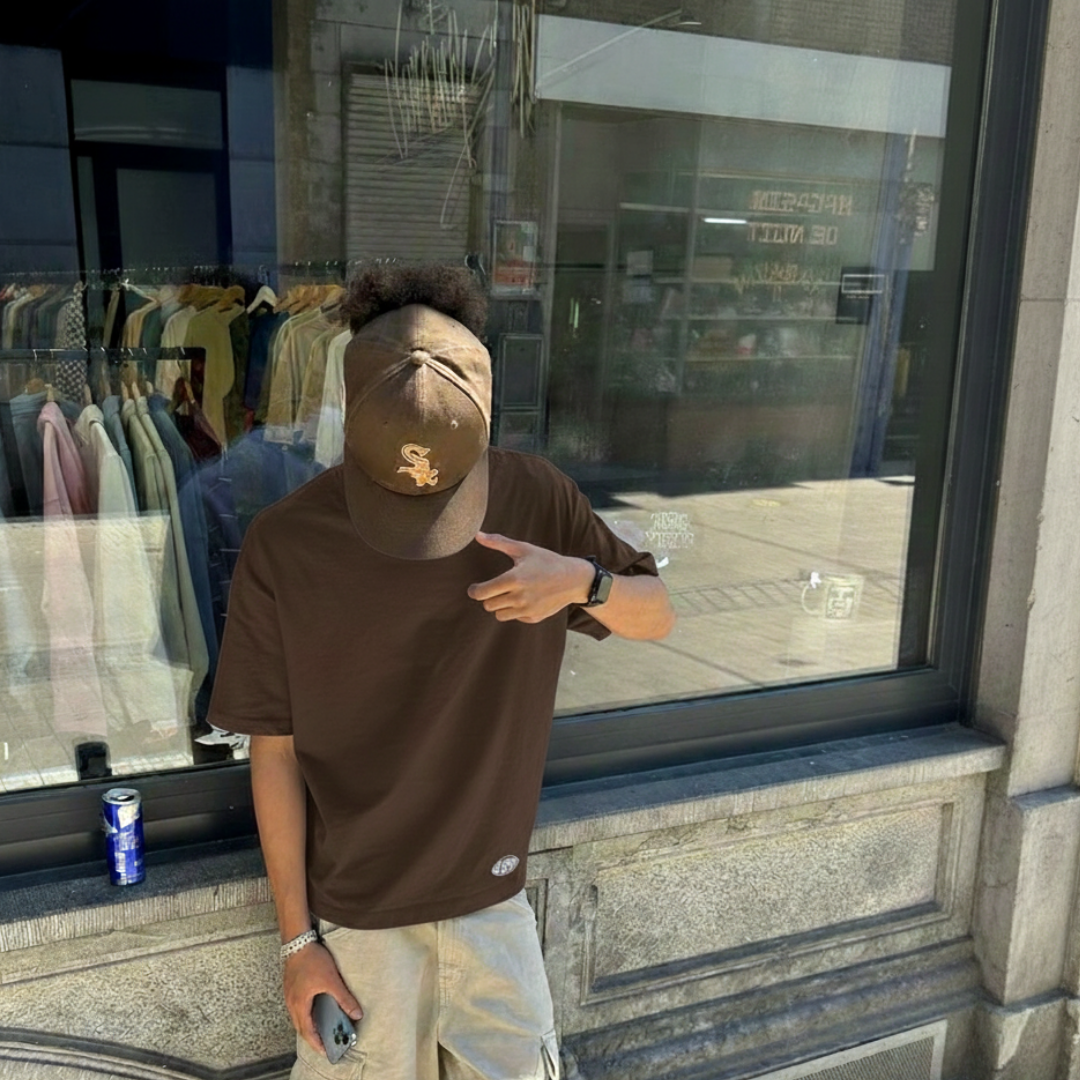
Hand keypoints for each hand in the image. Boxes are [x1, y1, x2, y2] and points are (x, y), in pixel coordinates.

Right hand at [283, 942, 362, 1053]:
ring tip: (321, 1030)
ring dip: (309, 1026)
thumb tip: (357, 1014)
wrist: (297, 941)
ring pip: (298, 1017)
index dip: (317, 1043)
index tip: (325, 1052)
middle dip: (313, 1038)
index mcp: (300, 1005)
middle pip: (301, 1027)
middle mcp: (292, 1003)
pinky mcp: (291, 987)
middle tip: (325, 1044)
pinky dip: (305, 1015)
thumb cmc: (312, 959)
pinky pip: (297, 1008)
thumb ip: (344, 998)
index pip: (307, 1031)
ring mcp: (289, 995)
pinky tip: (314, 1010)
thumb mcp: (331, 980)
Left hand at [468, 532, 592, 623]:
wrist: (573, 579)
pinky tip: (525, 599)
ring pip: (499, 614)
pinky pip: (515, 618)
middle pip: (488, 605)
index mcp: (513, 579)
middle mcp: (519, 597)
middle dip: (489, 596)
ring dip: (500, 605)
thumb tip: (477, 535)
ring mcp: (527, 610)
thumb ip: (498, 542)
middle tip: (496, 588)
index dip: (474, 591)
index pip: (481, 593)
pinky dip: (515, 611)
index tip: (474, 588)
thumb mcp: (523, 549)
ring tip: (509, 594)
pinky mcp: (534, 618)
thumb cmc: (547, 561)